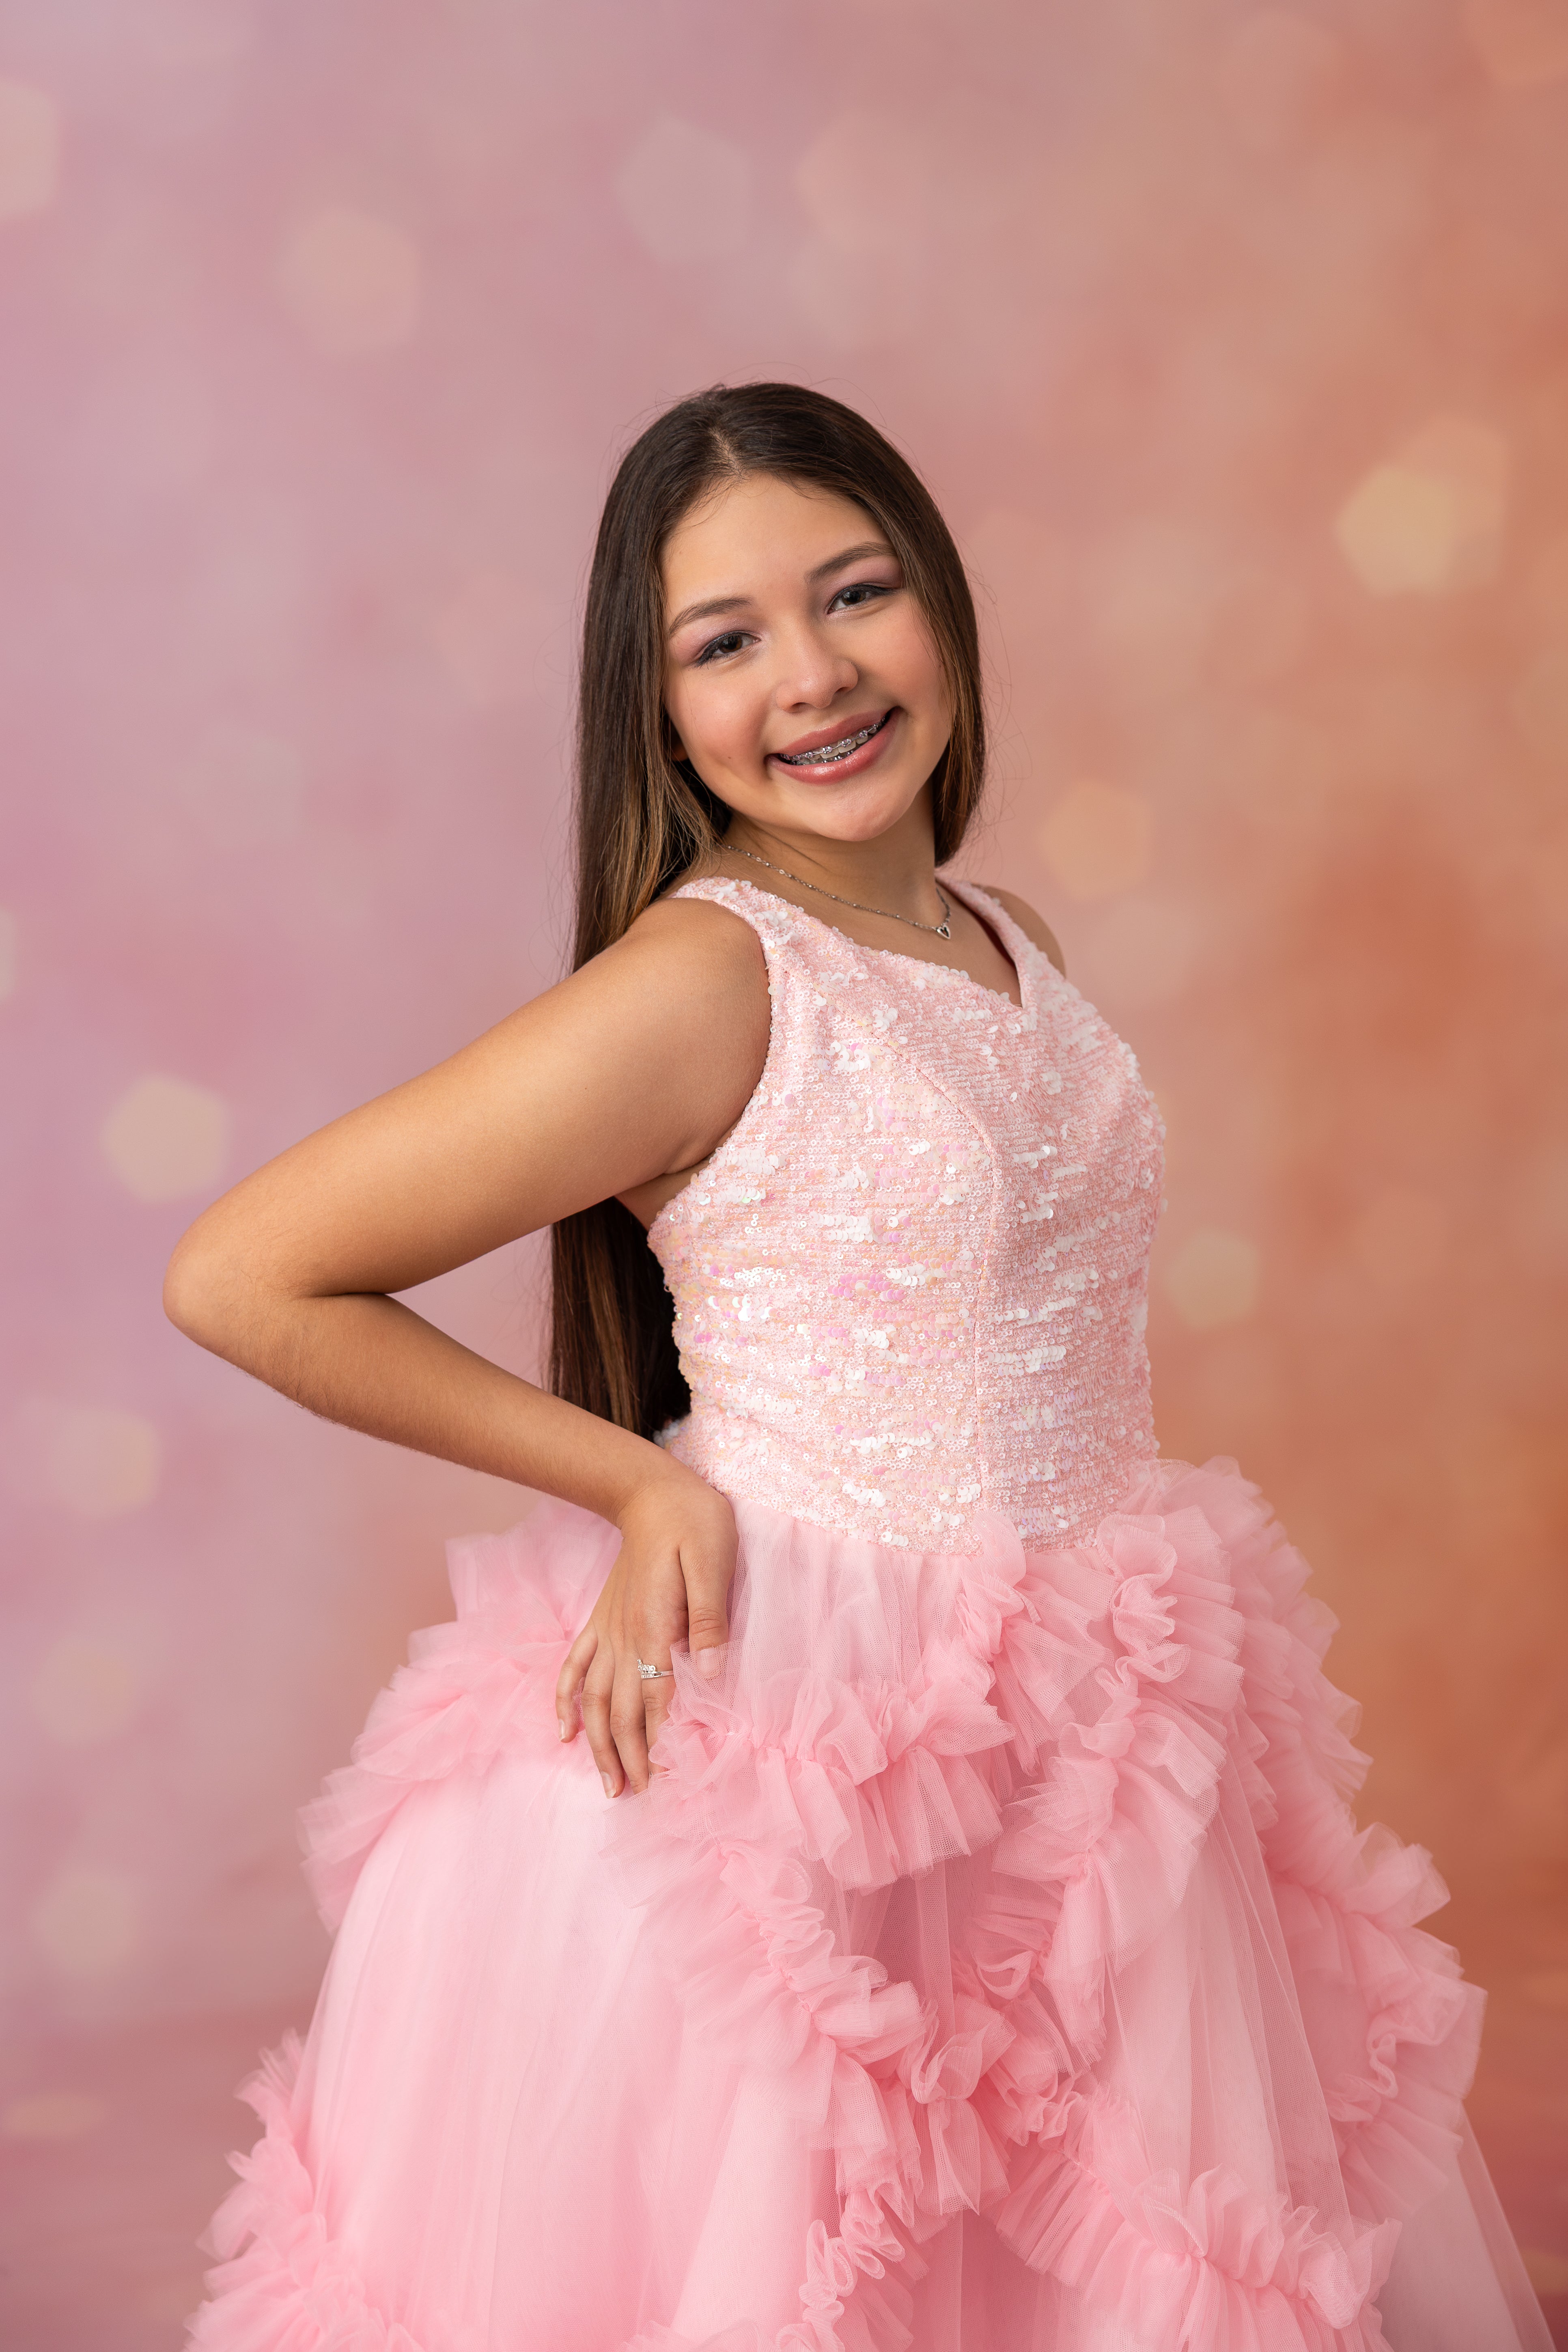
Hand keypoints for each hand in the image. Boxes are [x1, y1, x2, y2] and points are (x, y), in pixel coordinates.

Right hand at [555, 1466, 736, 1795]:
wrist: (654, 1491)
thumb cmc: (694, 1523)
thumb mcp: (713, 1562)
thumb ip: (710, 1618)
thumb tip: (709, 1671)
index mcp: (653, 1625)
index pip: (654, 1698)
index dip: (658, 1741)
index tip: (664, 1779)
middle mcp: (624, 1634)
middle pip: (621, 1708)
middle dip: (628, 1756)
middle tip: (638, 1796)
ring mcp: (608, 1628)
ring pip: (594, 1698)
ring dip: (598, 1742)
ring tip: (608, 1783)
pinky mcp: (602, 1618)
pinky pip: (575, 1666)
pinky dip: (566, 1701)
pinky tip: (564, 1730)